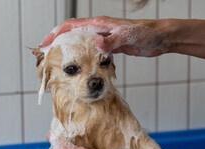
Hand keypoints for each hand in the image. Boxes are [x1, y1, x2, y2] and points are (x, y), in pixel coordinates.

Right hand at [39, 16, 168, 56]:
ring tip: (56, 63)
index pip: (71, 26)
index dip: (56, 34)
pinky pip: (89, 52)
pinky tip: (78, 68)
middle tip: (44, 56)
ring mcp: (103, 39)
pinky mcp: (108, 48)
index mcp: (99, 24)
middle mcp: (98, 30)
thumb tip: (96, 43)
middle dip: (56, 43)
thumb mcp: (129, 36)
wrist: (160, 38)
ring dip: (67, 51)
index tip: (44, 44)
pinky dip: (80, 58)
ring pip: (79, 44)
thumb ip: (113, 40)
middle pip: (71, 34)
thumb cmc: (146, 33)